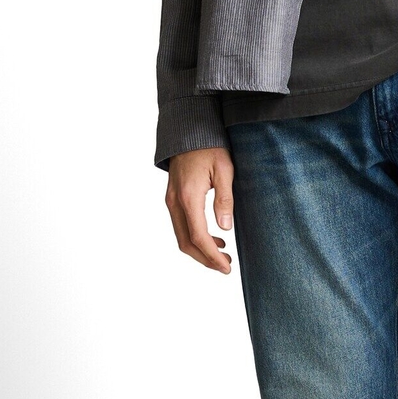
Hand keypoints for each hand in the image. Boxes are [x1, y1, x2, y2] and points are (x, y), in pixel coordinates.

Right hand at [166, 146, 235, 273]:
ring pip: (181, 236)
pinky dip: (195, 238)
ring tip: (223, 255)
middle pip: (186, 243)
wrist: (189, 131)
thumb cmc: (209, 147)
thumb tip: (225, 228)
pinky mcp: (172, 199)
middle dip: (205, 259)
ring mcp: (171, 201)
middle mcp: (175, 202)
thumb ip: (224, 199)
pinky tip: (214, 238)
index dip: (212, 256)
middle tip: (226, 267)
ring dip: (200, 250)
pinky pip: (180, 226)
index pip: (198, 236)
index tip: (227, 267)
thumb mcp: (224, 170)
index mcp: (188, 197)